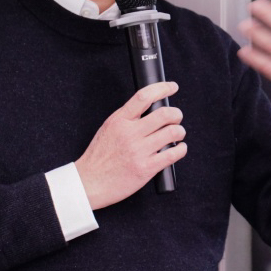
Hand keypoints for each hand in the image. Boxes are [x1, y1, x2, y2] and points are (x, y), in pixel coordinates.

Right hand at [75, 82, 188, 209]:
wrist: (89, 183)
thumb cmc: (99, 157)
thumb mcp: (108, 129)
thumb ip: (127, 118)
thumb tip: (151, 108)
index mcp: (119, 121)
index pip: (144, 97)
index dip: (162, 88)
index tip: (172, 87)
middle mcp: (129, 134)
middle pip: (165, 114)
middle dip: (176, 114)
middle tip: (176, 119)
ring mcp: (138, 151)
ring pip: (173, 132)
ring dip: (180, 132)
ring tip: (177, 135)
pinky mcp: (146, 168)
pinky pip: (174, 153)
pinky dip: (181, 149)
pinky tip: (178, 149)